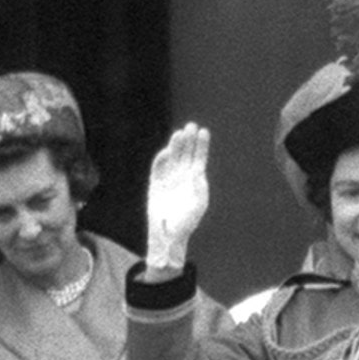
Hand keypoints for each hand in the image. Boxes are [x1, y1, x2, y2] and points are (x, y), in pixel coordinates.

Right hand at [146, 123, 209, 273]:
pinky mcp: (155, 184)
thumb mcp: (198, 204)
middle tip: (191, 125)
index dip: (201, 145)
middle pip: (185, 153)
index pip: (198, 157)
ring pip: (172, 157)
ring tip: (179, 134)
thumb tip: (198, 171)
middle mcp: (182, 176)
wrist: (168, 234)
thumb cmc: (187, 222)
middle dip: (188, 140)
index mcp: (195, 180)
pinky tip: (166, 151)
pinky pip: (158, 168)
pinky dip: (161, 159)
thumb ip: (200, 187)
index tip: (203, 131)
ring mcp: (168, 178)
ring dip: (175, 145)